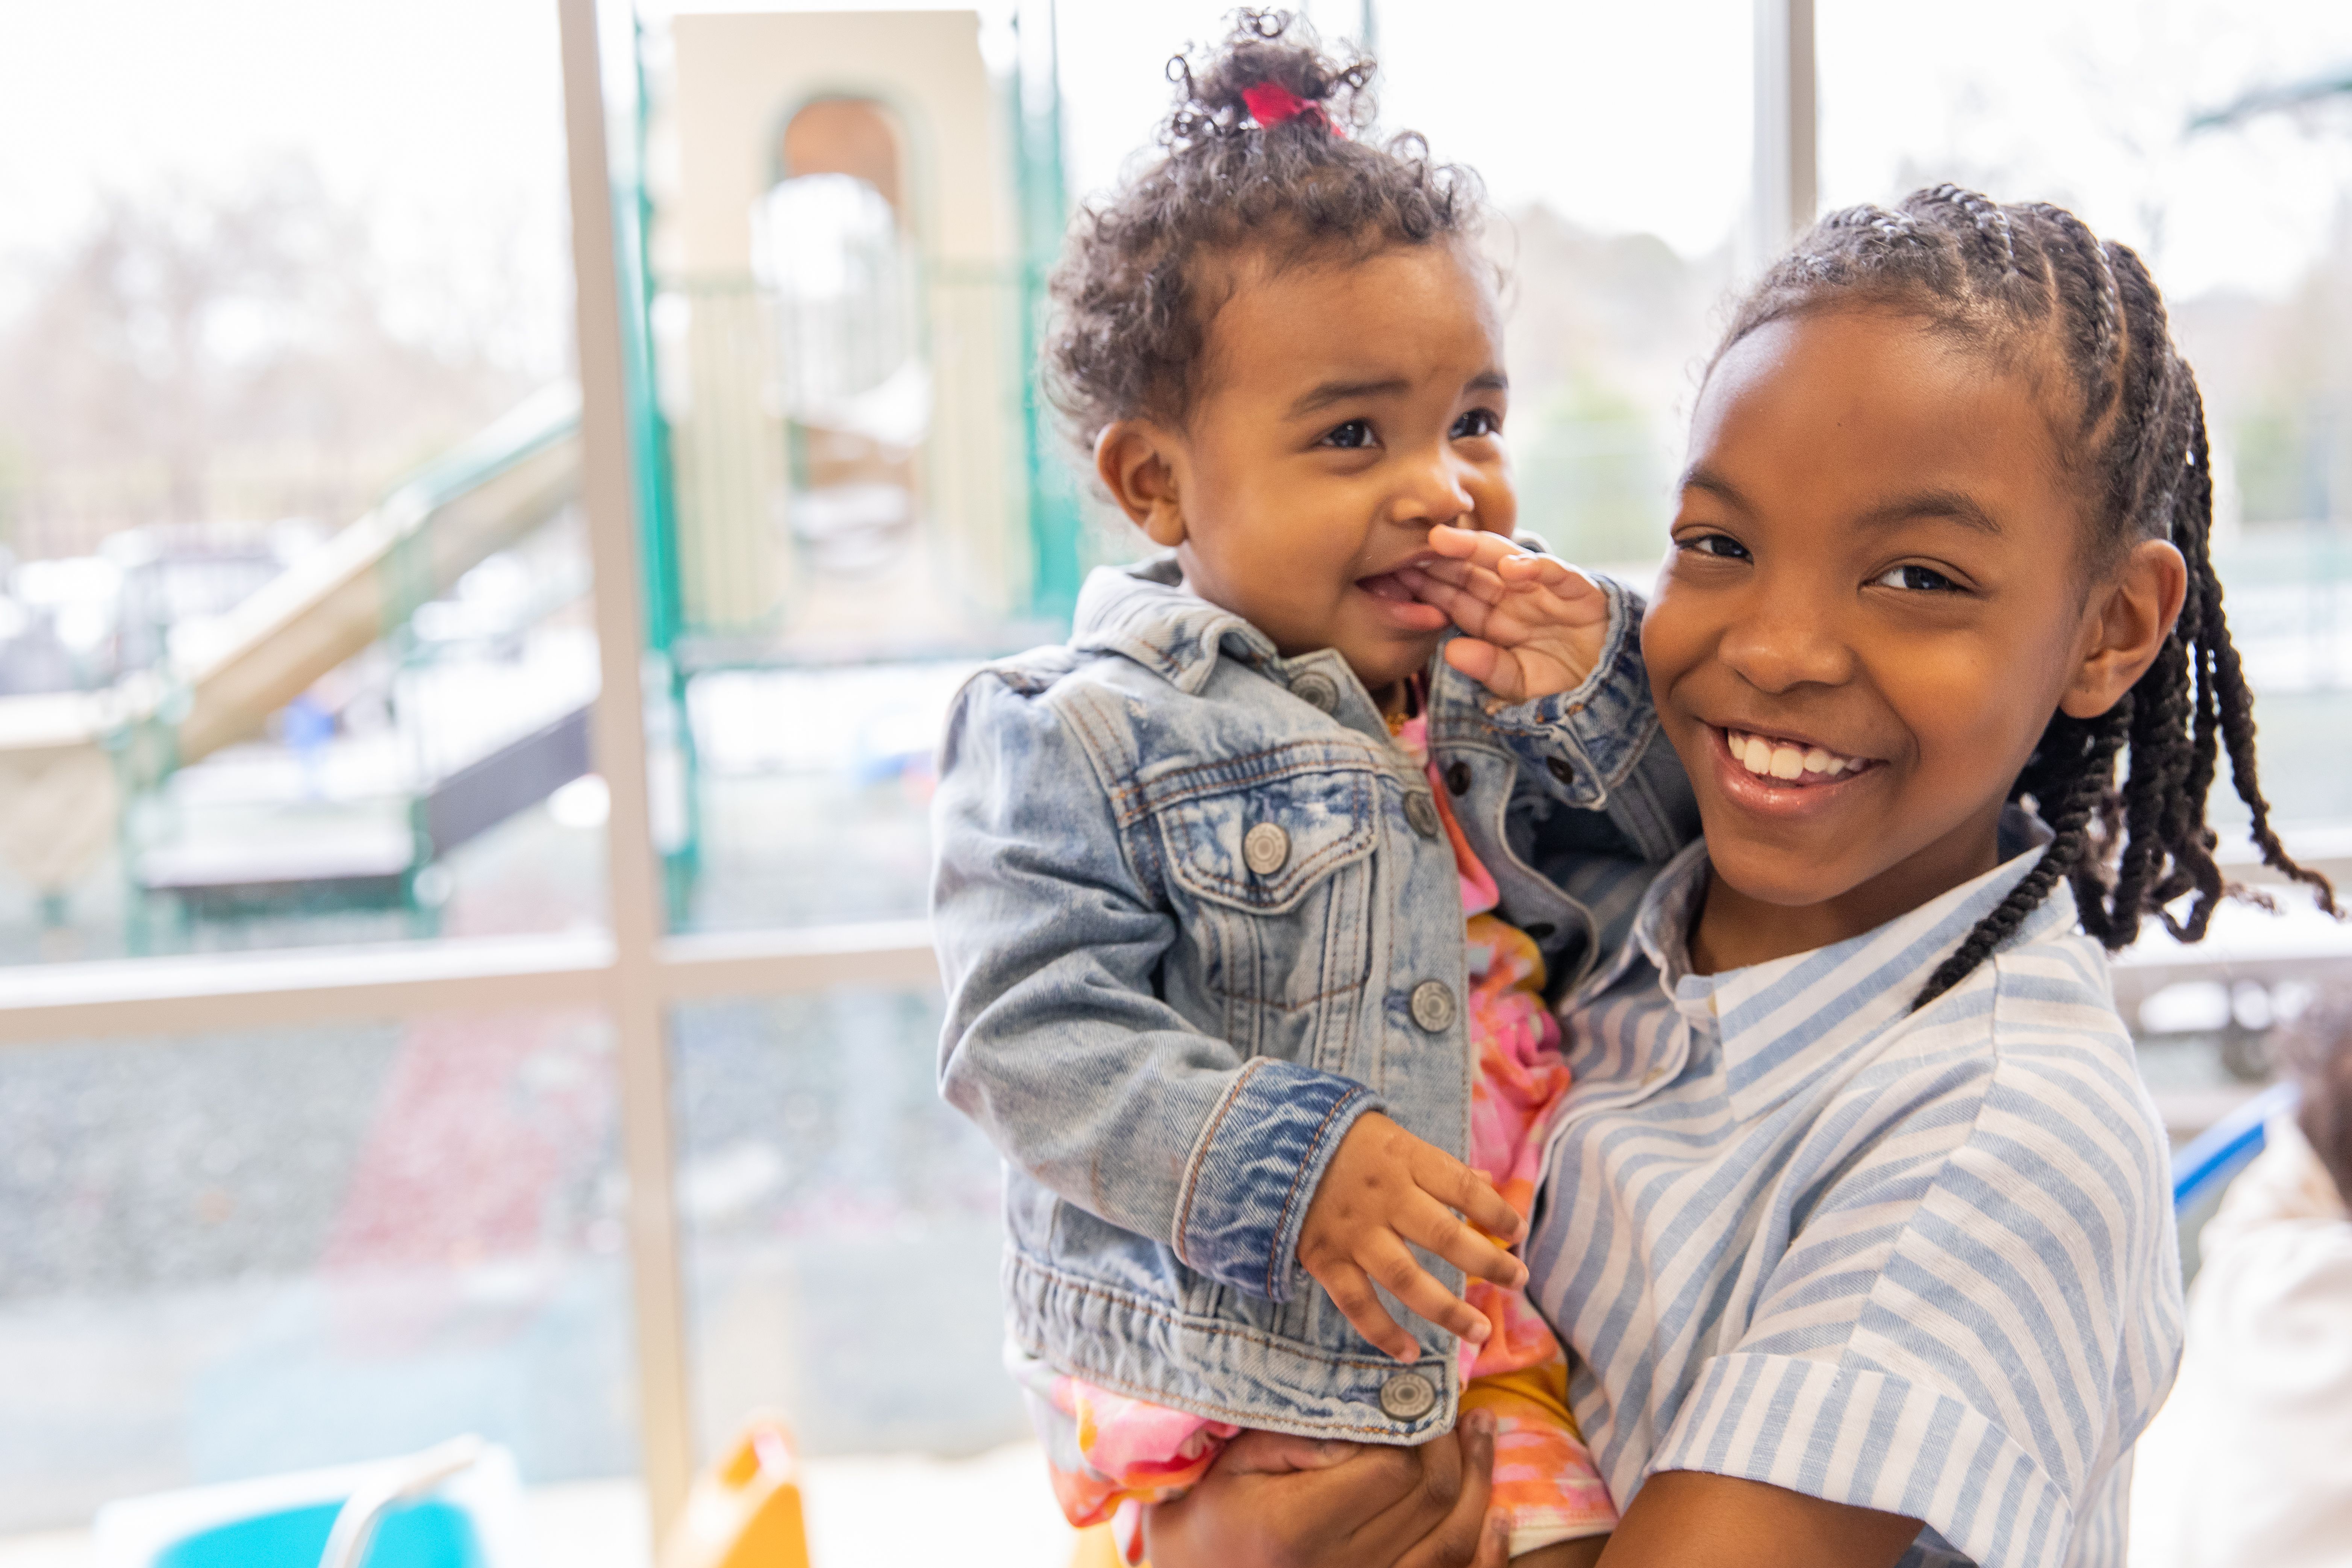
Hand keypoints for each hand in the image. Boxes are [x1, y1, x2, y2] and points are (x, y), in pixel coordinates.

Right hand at [1144, 1412, 1511, 1567]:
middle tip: (1461, 1403)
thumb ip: (1298, 1439)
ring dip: (1481, 1484)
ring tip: (1485, 1433)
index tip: (1422, 1391)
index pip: (1393, 1470)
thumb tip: (1370, 1420)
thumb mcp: (1234, 1465)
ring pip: (1453, 1543)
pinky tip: (1499, 1518)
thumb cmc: (1209, 1517)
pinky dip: (1484, 1551)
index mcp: (1300, 1528)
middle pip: (1432, 1501)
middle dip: (1455, 1445)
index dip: (1419, 1427)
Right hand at [1299, 1113, 1527, 1360]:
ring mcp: (1353, 1232)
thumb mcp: (1391, 1137)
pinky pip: (1358, 1303)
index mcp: (1403, 1159)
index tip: (1519, 1231)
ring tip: (1481, 1332)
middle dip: (1489, 1263)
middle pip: (1446, 1237)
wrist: (1265, 1143)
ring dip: (1448, 1310)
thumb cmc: (1339, 1140)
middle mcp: (1383, 1197)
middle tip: (1520, 1281)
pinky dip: (1384, 1332)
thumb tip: (1487, 1180)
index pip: (1464, 1188)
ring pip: (1408, 1279)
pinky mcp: (1324, 1258)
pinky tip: (1412, 1353)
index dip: (1496, 1211)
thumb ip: (1437, 1165)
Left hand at [1397, 525, 1609, 703]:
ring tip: (1442, 540)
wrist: (1611, 685)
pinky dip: (1536, 567)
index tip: (1391, 576)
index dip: (1424, 584)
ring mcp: (1543, 590)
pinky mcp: (1578, 589)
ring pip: (1505, 561)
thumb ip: (1487, 668)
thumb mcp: (1518, 684)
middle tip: (1404, 546)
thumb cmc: (1559, 681)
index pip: (1452, 596)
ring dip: (1474, 548)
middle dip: (1439, 558)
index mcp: (1492, 617)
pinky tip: (1513, 568)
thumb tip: (1450, 652)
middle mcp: (1513, 596)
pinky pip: (1555, 573)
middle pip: (1470, 571)